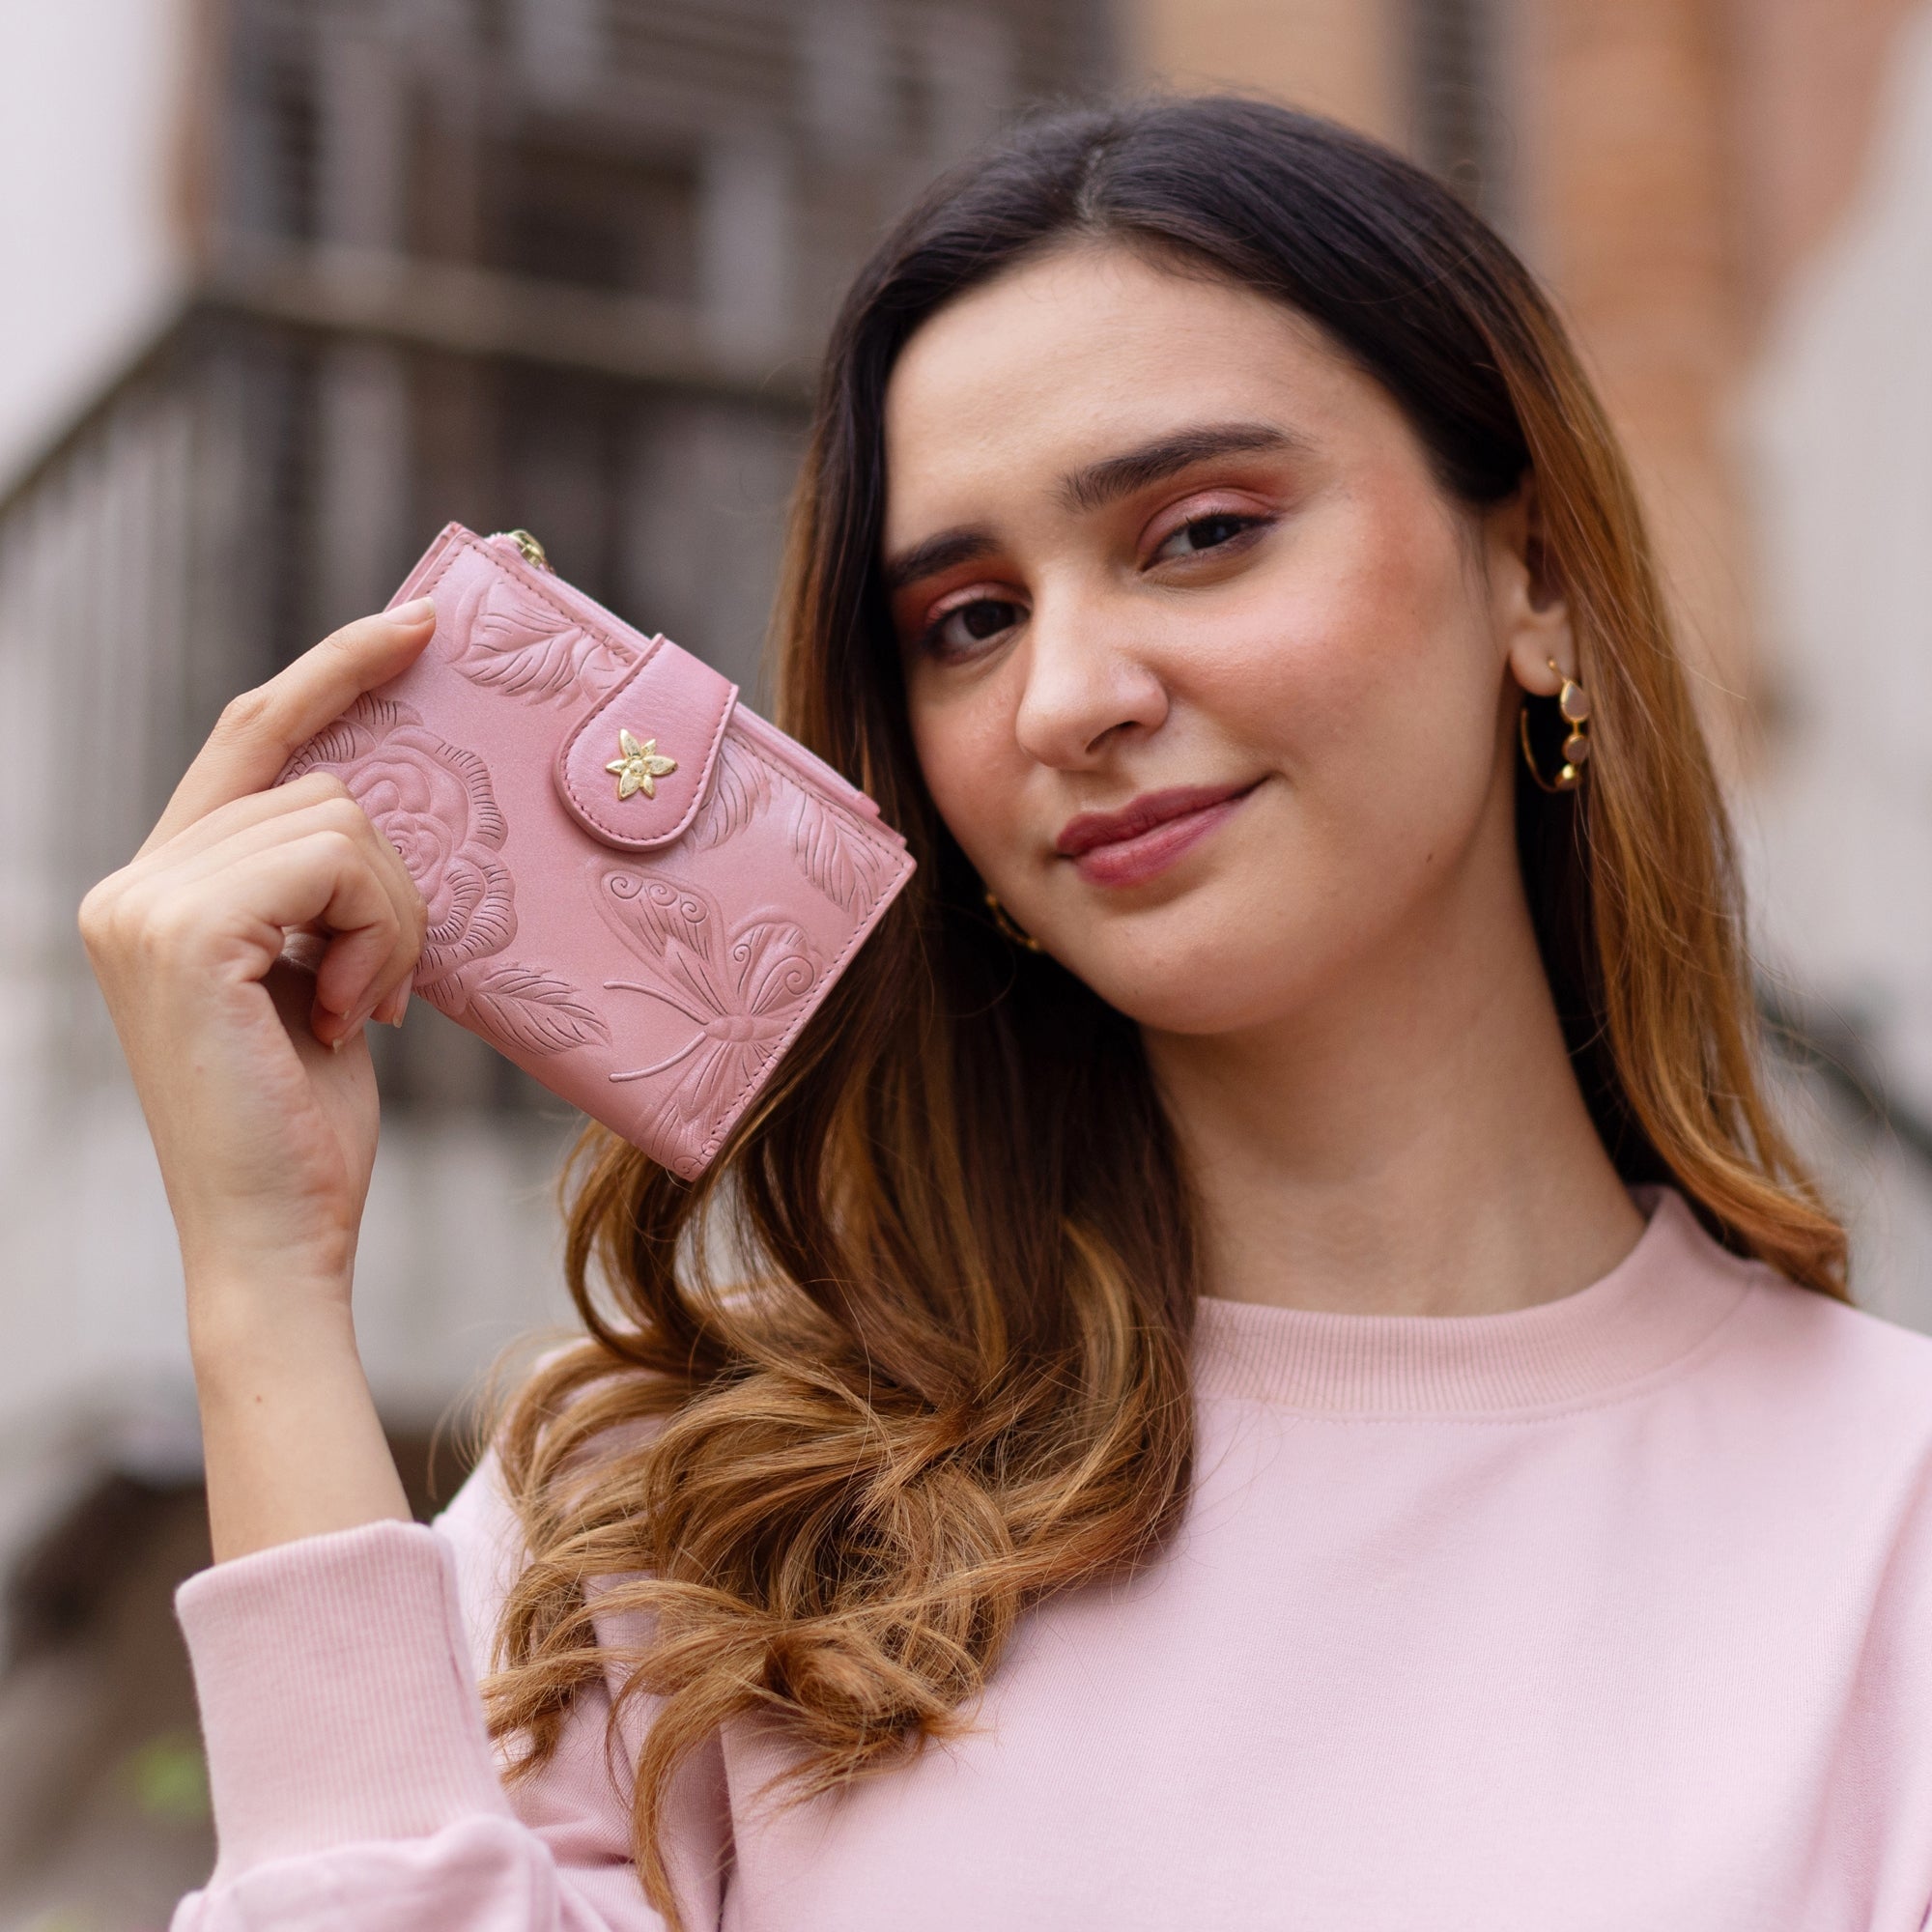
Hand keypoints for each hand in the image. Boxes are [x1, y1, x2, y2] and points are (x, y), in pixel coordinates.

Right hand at [79, 602, 436, 1339]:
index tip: (423, 622)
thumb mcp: (320, 977)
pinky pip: (338, 859)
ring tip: (364, 1009)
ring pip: (341, 817)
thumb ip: (319, 886)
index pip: (253, 739)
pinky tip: (354, 1014)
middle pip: (318, 779)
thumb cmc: (309, 1124)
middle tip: (388, 984)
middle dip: (389, 875)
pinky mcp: (183, 929)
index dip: (334, 671)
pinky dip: (380, 931)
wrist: (280, 1236)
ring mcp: (144, 901)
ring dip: (392, 915)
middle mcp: (130, 880)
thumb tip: (381, 805)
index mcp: (160, 887)